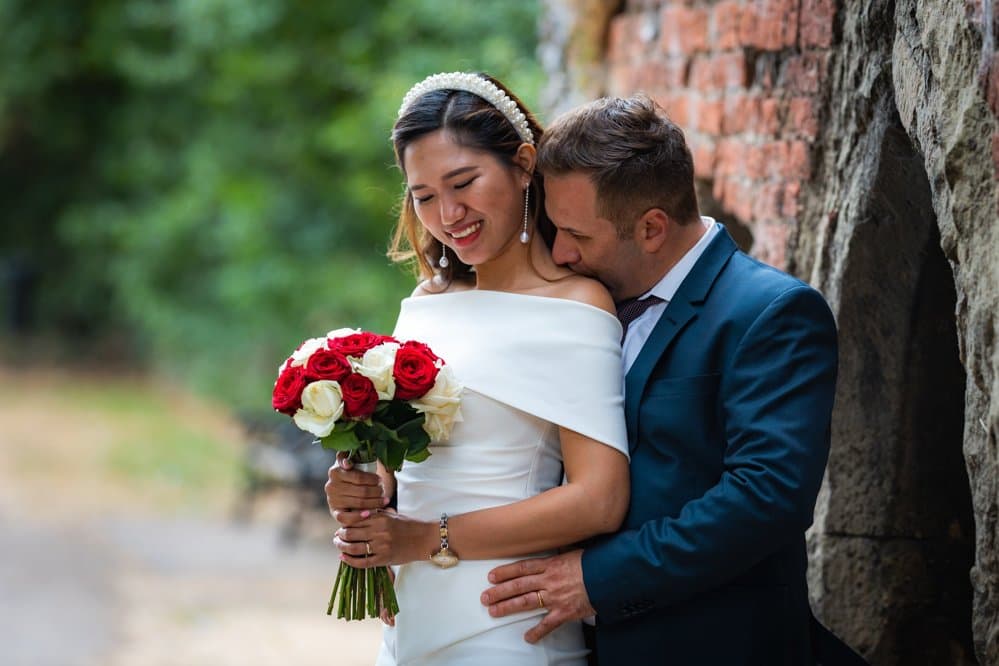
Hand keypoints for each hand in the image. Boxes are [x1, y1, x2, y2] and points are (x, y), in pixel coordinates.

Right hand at [325, 451, 388, 515]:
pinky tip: (369, 513)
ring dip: (374, 503)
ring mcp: (332, 500)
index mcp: (335, 471)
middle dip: (376, 491)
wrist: (345, 491)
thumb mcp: (353, 461)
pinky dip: (358, 516)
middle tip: (384, 491)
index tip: (380, 480)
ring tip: (384, 501)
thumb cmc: (353, 474)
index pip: (358, 477)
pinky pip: (345, 517)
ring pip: (358, 503)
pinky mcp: (335, 513)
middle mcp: (331, 486)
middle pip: (361, 491)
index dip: (372, 479)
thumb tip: (347, 462)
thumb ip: (351, 456)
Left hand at [333, 508, 430, 567]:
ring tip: (339, 546)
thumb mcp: (390, 515)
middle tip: (337, 537)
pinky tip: (344, 558)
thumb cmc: (406, 525)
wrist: (424, 539)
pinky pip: (362, 562)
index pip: (353, 519)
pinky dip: (350, 561)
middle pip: (350, 534)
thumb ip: (373, 514)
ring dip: (342, 548)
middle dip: (340, 536)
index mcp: (380, 518)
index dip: (342, 523)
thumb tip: (352, 516)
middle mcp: (379, 531)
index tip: (340, 526)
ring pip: (353, 548)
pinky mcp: (384, 559)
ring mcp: (381, 546)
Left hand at [480, 550, 594, 643]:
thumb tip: (549, 556)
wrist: (610, 576)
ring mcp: (555, 597)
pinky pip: (548, 624)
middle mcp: (549, 580)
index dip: (505, 572)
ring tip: (494, 611)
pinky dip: (537, 632)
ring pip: (526, 602)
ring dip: (508, 607)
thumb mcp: (573, 553)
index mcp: (551, 564)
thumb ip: (558, 557)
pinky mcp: (565, 612)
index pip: (522, 567)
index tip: (491, 576)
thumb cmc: (594, 563)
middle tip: (485, 597)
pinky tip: (527, 637)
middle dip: (499, 591)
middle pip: (518, 585)